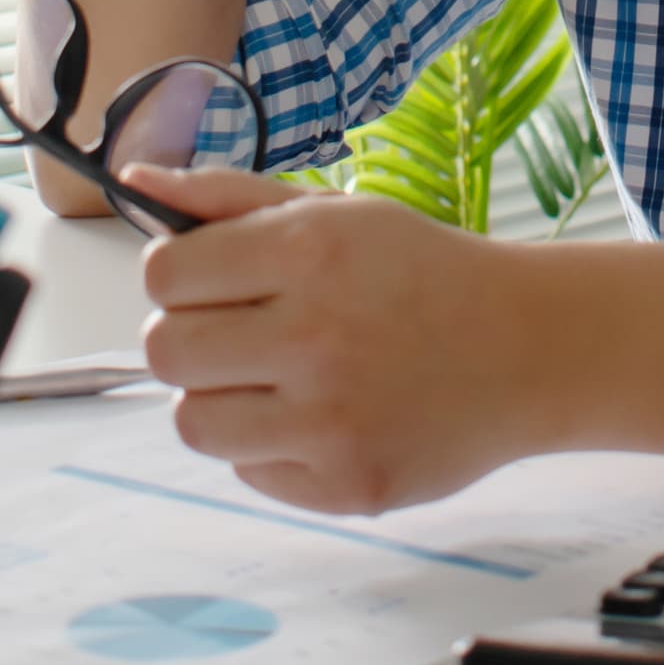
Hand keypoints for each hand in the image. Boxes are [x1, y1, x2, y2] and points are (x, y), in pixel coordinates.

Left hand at [130, 164, 565, 513]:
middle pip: (165, 351)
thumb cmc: (422, 274)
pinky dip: (272, 448)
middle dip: (193, 339)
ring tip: (279, 380)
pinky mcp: (347, 484)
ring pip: (194, 422)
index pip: (164, 273)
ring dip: (222, 399)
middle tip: (245, 335)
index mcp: (310, 252)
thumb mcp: (336, 212)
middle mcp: (316, 336)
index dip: (179, 278)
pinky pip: (249, 473)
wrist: (530, 349)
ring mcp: (332, 420)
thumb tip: (133, 180)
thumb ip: (227, 198)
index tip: (215, 284)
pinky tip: (323, 418)